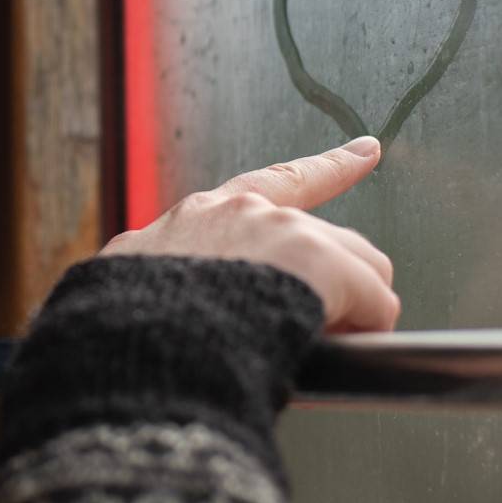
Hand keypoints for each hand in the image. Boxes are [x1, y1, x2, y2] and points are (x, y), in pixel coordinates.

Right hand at [101, 137, 398, 332]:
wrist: (131, 350)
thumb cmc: (128, 343)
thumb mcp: (137, 298)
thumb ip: (174, 289)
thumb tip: (193, 317)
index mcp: (194, 221)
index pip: (271, 186)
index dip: (327, 169)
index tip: (368, 150)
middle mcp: (236, 212)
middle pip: (320, 238)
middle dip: (328, 283)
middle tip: (313, 339)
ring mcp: (275, 228)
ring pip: (355, 265)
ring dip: (350, 305)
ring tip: (321, 352)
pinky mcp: (312, 256)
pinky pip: (373, 298)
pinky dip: (370, 324)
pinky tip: (353, 348)